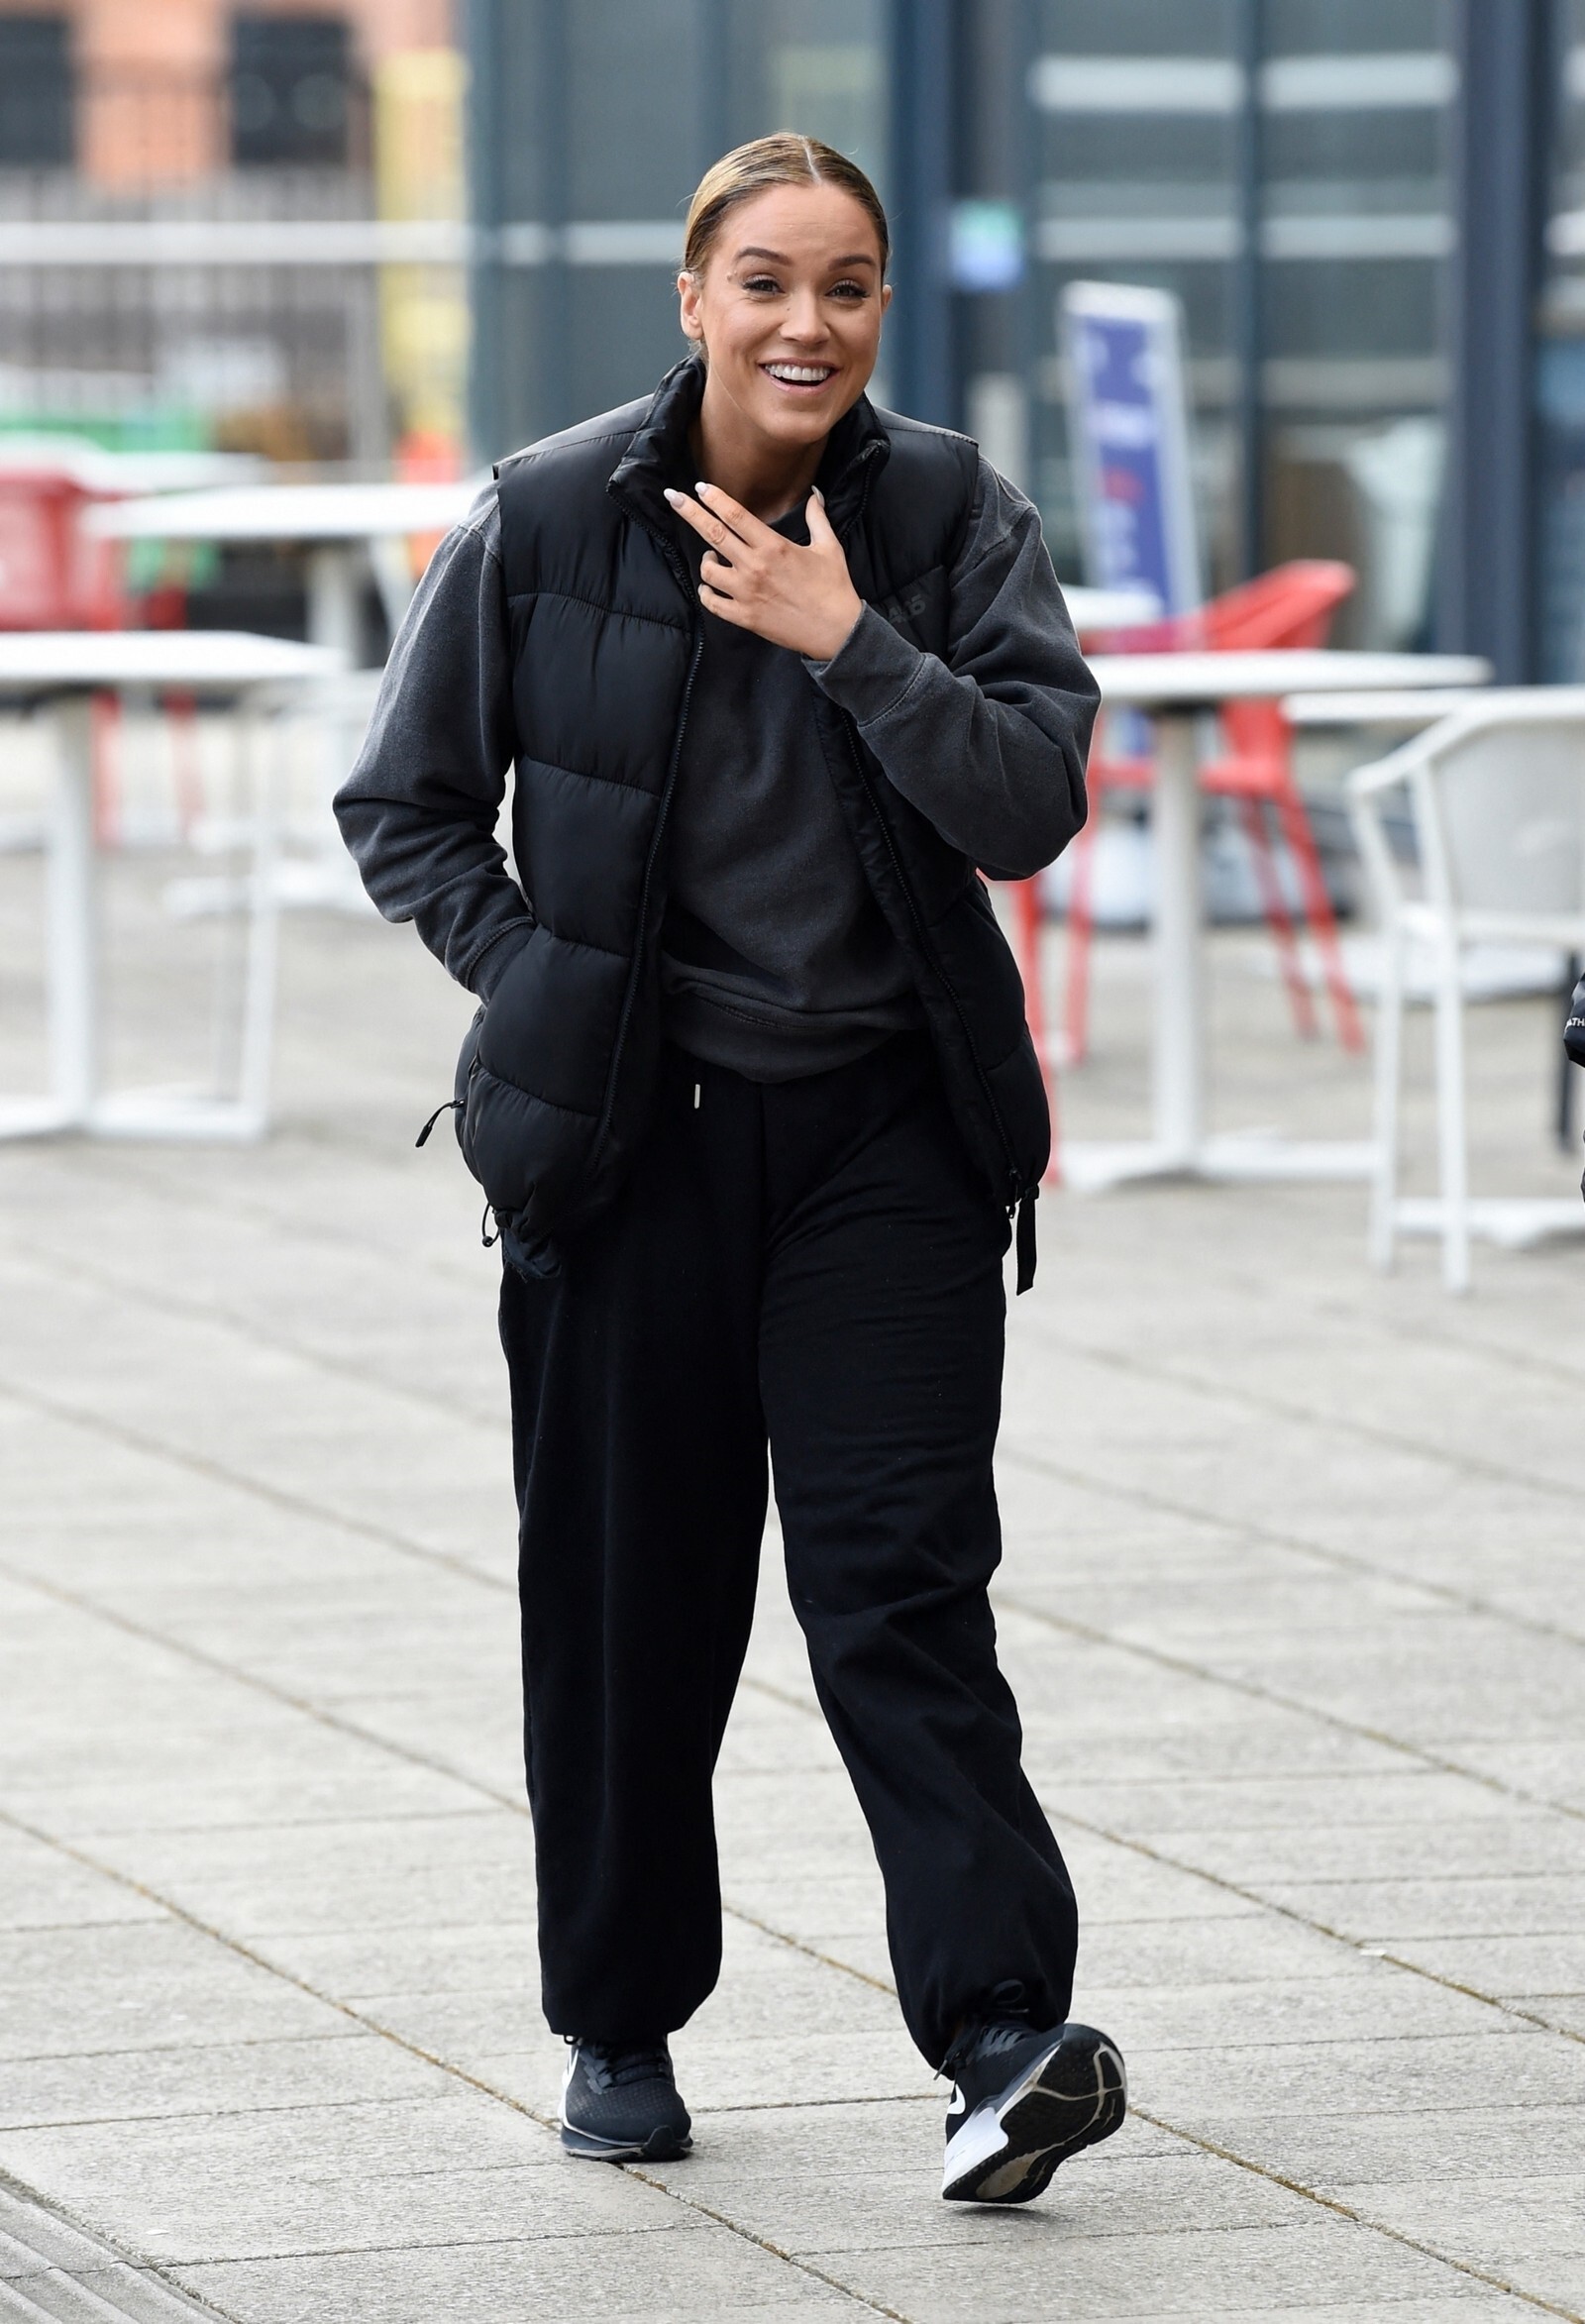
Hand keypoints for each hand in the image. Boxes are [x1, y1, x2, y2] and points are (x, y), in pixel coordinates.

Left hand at [662, 481, 863, 661]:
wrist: (836, 631)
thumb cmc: (834, 588)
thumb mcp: (829, 547)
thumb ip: (816, 518)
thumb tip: (814, 494)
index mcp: (773, 546)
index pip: (734, 515)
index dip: (714, 499)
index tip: (700, 488)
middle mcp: (754, 567)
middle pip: (712, 534)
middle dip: (689, 512)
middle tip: (673, 497)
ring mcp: (746, 594)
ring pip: (708, 569)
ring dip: (704, 558)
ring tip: (710, 555)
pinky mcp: (744, 617)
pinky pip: (712, 602)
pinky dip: (706, 592)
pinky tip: (708, 586)